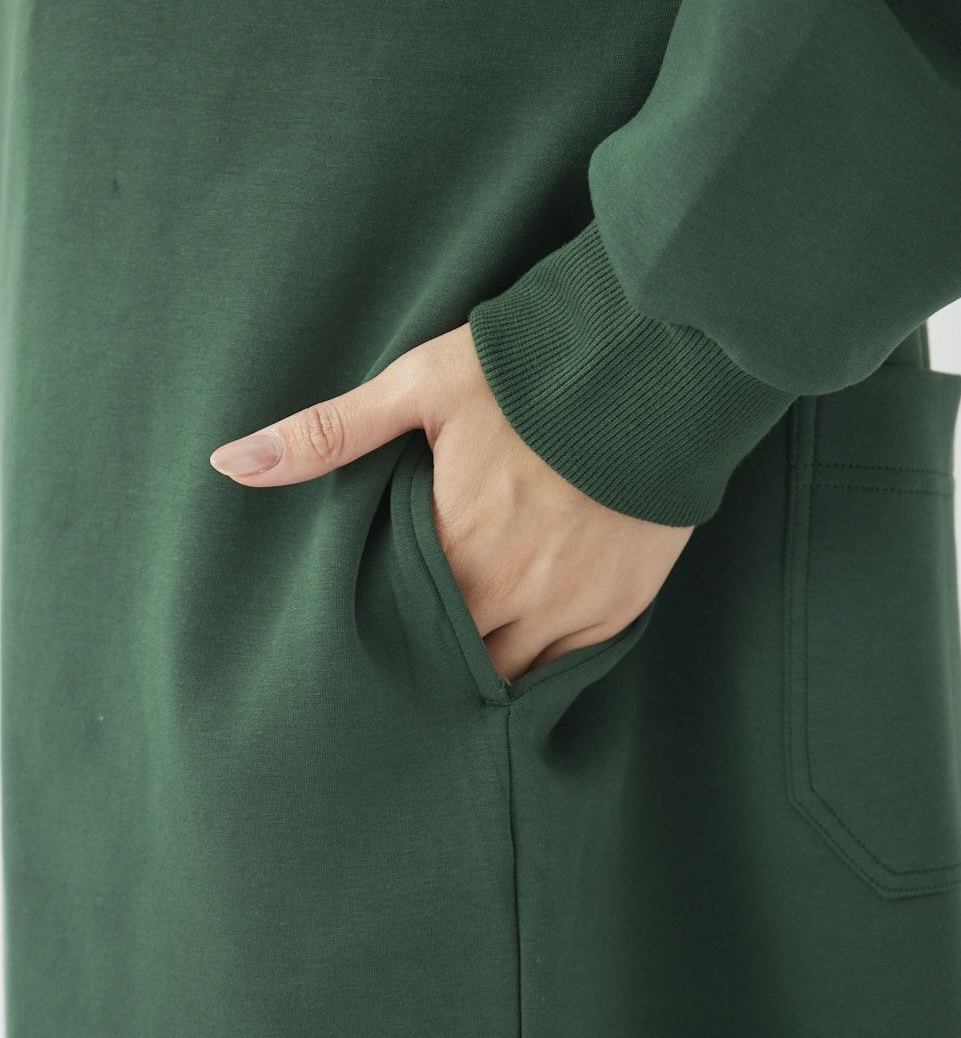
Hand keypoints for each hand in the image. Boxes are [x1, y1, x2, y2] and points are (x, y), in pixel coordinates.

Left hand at [209, 323, 693, 680]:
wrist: (653, 361)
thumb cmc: (528, 372)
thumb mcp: (419, 388)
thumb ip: (328, 433)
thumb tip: (230, 462)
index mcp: (455, 550)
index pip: (403, 631)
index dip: (387, 640)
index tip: (375, 641)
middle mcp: (513, 595)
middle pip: (456, 663)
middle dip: (434, 662)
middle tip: (414, 661)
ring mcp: (573, 606)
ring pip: (513, 675)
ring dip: (487, 669)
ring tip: (466, 657)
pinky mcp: (622, 603)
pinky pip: (573, 665)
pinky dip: (546, 660)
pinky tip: (527, 644)